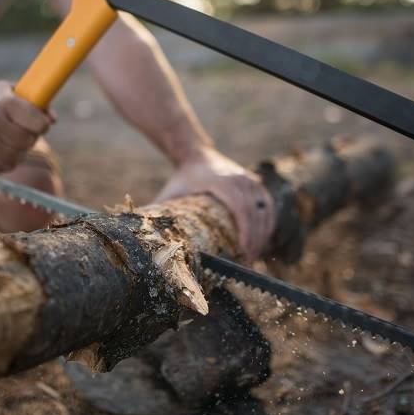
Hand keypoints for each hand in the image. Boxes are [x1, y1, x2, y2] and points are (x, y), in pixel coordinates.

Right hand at [0, 81, 52, 172]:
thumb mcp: (9, 91)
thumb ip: (35, 102)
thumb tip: (52, 119)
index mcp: (4, 102)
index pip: (39, 123)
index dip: (42, 124)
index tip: (38, 123)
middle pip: (29, 141)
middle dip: (30, 137)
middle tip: (22, 132)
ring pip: (18, 156)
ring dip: (19, 151)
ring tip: (10, 141)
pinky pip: (4, 167)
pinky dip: (7, 161)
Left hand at [154, 146, 274, 261]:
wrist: (195, 153)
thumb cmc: (182, 178)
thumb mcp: (171, 193)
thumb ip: (159, 213)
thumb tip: (144, 238)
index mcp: (221, 182)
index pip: (240, 208)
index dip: (246, 231)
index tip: (244, 252)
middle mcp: (239, 179)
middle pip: (255, 212)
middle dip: (255, 238)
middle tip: (249, 261)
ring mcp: (249, 179)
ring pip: (265, 209)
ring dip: (264, 233)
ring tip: (256, 254)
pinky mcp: (254, 182)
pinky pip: (267, 204)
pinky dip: (268, 222)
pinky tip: (265, 239)